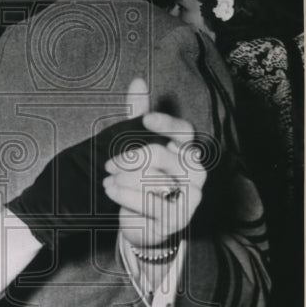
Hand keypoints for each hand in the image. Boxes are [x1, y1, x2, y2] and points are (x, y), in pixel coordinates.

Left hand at [102, 78, 206, 247]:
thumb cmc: (142, 182)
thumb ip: (138, 115)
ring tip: (110, 180)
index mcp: (189, 151)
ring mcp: (191, 198)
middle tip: (108, 164)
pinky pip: (146, 202)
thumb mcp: (137, 147)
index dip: (166, 124)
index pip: (184, 131)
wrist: (144, 225)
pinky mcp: (177, 220)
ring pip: (150, 179)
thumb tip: (137, 81)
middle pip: (159, 154)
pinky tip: (111, 190)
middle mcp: (196, 173)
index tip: (145, 120)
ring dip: (121, 178)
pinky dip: (122, 194)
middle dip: (127, 158)